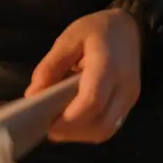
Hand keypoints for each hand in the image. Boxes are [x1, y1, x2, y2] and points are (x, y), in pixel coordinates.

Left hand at [32, 6, 144, 143]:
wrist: (129, 28)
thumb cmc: (97, 30)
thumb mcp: (68, 39)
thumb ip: (50, 67)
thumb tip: (33, 95)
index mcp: (108, 66)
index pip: (92, 101)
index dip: (69, 119)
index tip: (48, 124)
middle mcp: (124, 87)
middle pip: (102, 125)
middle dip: (74, 133)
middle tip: (50, 128)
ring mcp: (130, 98)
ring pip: (106, 130)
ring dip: (81, 135)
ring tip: (60, 125)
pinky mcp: (129, 105)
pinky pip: (110, 126)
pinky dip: (90, 130)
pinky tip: (74, 121)